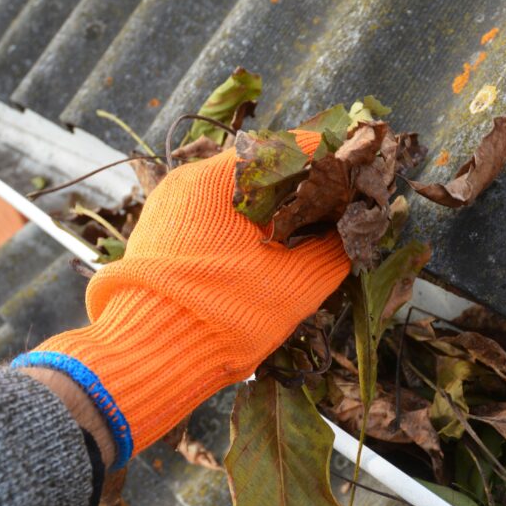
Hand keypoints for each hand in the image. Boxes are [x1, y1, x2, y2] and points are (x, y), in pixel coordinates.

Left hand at [13, 132, 348, 467]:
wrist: (148, 358)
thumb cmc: (226, 312)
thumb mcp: (297, 281)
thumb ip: (336, 247)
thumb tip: (357, 227)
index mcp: (221, 174)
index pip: (293, 148)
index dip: (333, 166)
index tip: (357, 189)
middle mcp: (190, 180)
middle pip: (264, 171)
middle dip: (304, 193)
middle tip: (335, 222)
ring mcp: (170, 208)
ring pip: (238, 198)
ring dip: (274, 216)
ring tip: (304, 246)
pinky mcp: (160, 236)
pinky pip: (214, 221)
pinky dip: (245, 233)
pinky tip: (265, 262)